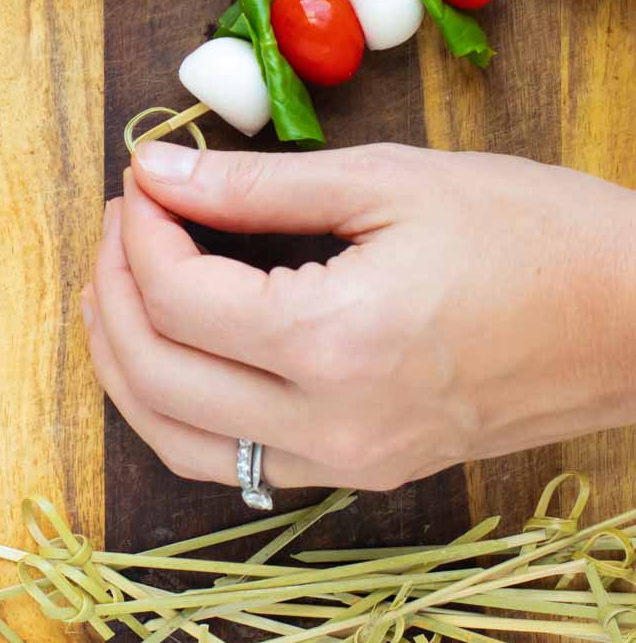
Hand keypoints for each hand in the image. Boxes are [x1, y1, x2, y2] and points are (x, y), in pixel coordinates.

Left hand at [83, 141, 635, 491]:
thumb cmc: (531, 232)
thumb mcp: (390, 182)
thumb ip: (257, 185)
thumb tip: (157, 170)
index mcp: (333, 343)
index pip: (177, 294)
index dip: (139, 226)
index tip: (144, 173)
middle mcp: (328, 426)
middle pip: (156, 374)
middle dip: (112, 286)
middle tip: (123, 216)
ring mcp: (345, 465)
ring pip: (176, 439)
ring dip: (126, 359)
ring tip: (121, 280)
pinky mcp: (361, 473)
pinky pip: (232, 462)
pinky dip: (177, 406)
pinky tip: (177, 344)